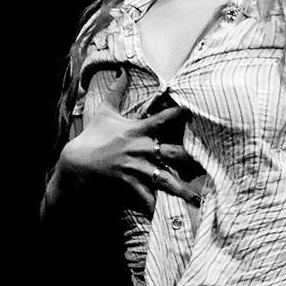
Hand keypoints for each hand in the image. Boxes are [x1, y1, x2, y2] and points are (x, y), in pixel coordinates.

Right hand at [59, 67, 202, 216]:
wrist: (74, 163)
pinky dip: (155, 206)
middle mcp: (139, 149)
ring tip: (196, 197)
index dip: (179, 113)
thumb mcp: (103, 112)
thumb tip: (122, 70)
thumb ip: (116, 91)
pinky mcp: (127, 184)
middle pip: (172, 152)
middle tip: (210, 162)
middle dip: (191, 158)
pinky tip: (167, 215)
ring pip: (163, 178)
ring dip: (180, 188)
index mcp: (137, 130)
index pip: (163, 119)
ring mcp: (134, 168)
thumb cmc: (91, 137)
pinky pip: (145, 196)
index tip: (194, 110)